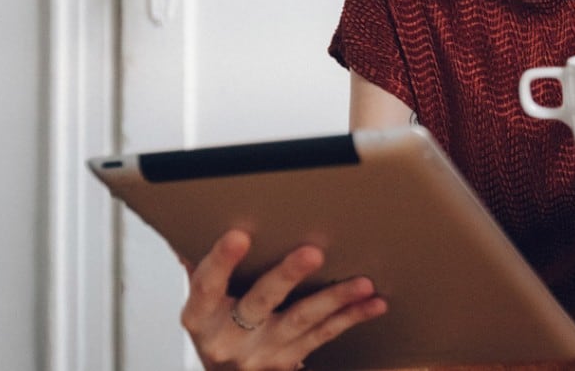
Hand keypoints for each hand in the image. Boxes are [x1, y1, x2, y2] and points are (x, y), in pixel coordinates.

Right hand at [181, 229, 387, 370]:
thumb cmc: (218, 326)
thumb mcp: (203, 302)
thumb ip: (206, 264)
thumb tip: (205, 218)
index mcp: (201, 317)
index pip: (207, 285)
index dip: (221, 261)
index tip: (239, 235)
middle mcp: (228, 338)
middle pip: (260, 302)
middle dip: (287, 276)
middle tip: (313, 252)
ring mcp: (260, 352)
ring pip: (301, 320)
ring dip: (334, 299)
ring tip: (362, 282)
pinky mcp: (287, 362)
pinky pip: (324, 335)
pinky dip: (351, 317)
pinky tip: (373, 303)